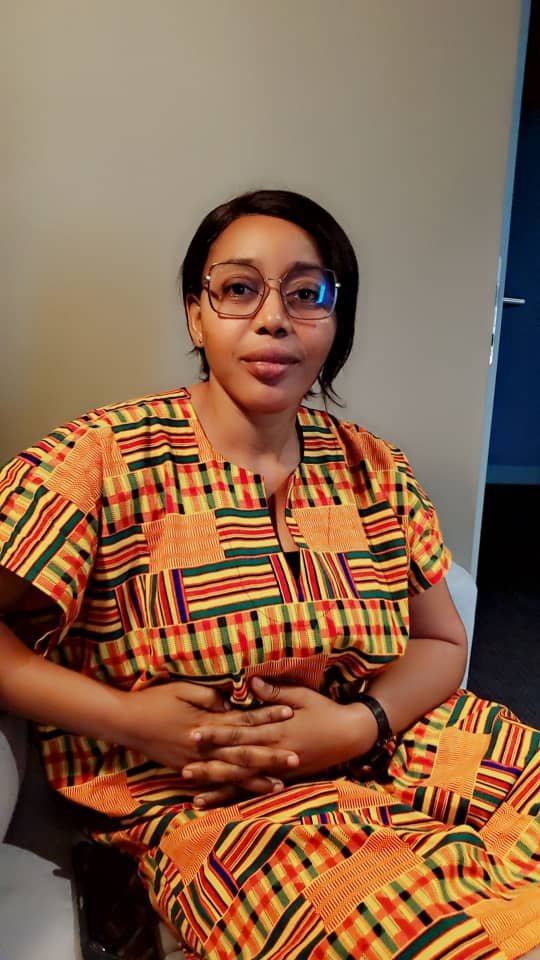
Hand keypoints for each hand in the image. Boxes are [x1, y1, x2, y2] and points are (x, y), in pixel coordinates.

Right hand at [118, 681, 298, 799]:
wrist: (125, 722)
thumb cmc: (154, 700)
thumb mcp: (183, 689)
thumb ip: (210, 697)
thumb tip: (232, 703)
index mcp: (207, 722)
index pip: (244, 719)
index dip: (267, 716)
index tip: (289, 714)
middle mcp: (204, 746)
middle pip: (244, 751)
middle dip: (270, 756)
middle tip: (296, 758)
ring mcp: (195, 762)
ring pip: (231, 773)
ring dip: (256, 779)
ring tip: (279, 784)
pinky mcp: (185, 771)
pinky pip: (213, 783)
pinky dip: (230, 790)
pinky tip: (244, 795)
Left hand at [183, 677, 378, 800]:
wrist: (351, 735)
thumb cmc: (325, 710)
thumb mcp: (301, 695)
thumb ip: (274, 692)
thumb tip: (249, 684)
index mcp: (277, 729)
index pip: (241, 732)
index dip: (217, 733)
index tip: (194, 733)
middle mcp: (276, 753)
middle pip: (238, 760)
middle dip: (210, 765)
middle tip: (183, 769)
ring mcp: (281, 770)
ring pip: (246, 781)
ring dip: (221, 788)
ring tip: (195, 797)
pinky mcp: (286, 779)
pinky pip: (259, 791)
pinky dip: (240, 798)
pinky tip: (223, 805)